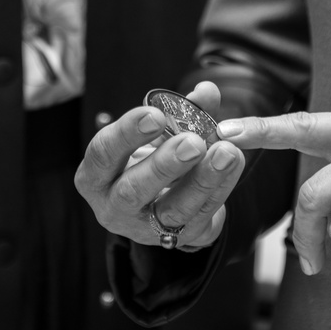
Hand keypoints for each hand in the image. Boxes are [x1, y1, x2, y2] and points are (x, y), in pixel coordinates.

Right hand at [75, 82, 246, 249]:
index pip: (103, 153)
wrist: (163, 199)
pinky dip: (221, 187)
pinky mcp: (177, 238)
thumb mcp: (156, 133)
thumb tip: (206, 91)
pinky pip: (201, 215)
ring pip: (172, 210)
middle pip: (133, 190)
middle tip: (193, 142)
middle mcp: (113, 206)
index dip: (127, 133)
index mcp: (97, 174)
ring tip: (226, 152)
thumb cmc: (150, 157)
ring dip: (202, 180)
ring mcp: (144, 228)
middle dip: (164, 165)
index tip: (155, 115)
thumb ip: (180, 110)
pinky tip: (234, 165)